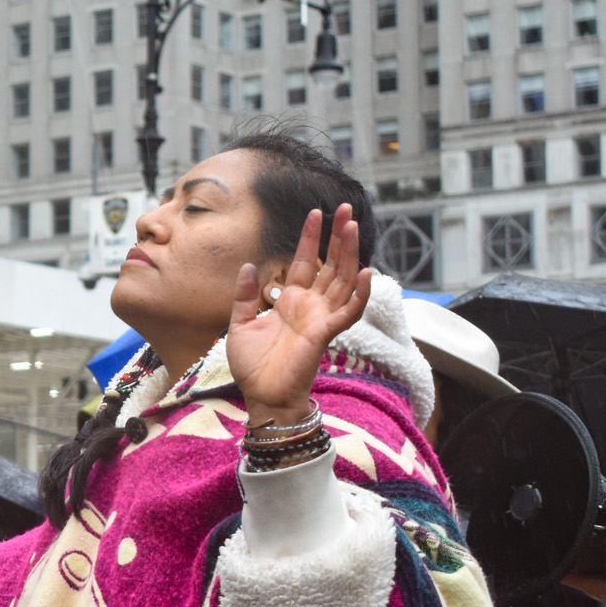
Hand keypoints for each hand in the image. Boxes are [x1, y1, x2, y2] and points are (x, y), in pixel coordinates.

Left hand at [225, 203, 371, 428]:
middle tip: (345, 208)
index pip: (304, 261)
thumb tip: (248, 266)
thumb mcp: (239, 325)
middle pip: (329, 264)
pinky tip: (366, 272)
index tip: (316, 212)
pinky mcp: (325, 334)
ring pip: (342, 279)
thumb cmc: (253, 367)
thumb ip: (244, 296)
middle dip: (338, 237)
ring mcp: (320, 318)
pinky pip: (349, 311)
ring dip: (349, 253)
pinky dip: (360, 294)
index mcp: (290, 301)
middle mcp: (310, 306)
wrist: (261, 397)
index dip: (310, 237)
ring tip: (352, 226)